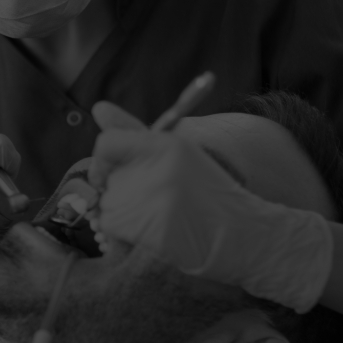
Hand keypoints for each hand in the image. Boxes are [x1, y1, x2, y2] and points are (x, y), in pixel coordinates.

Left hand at [86, 101, 333, 312]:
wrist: (244, 235)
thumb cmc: (209, 193)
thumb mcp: (179, 154)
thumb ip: (136, 135)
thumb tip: (98, 108)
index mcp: (165, 144)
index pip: (107, 144)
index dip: (101, 159)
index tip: (109, 171)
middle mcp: (155, 168)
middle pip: (105, 178)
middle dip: (119, 189)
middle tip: (153, 200)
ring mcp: (151, 200)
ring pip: (106, 204)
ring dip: (122, 212)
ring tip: (158, 216)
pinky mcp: (147, 229)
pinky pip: (111, 226)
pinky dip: (123, 231)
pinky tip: (152, 232)